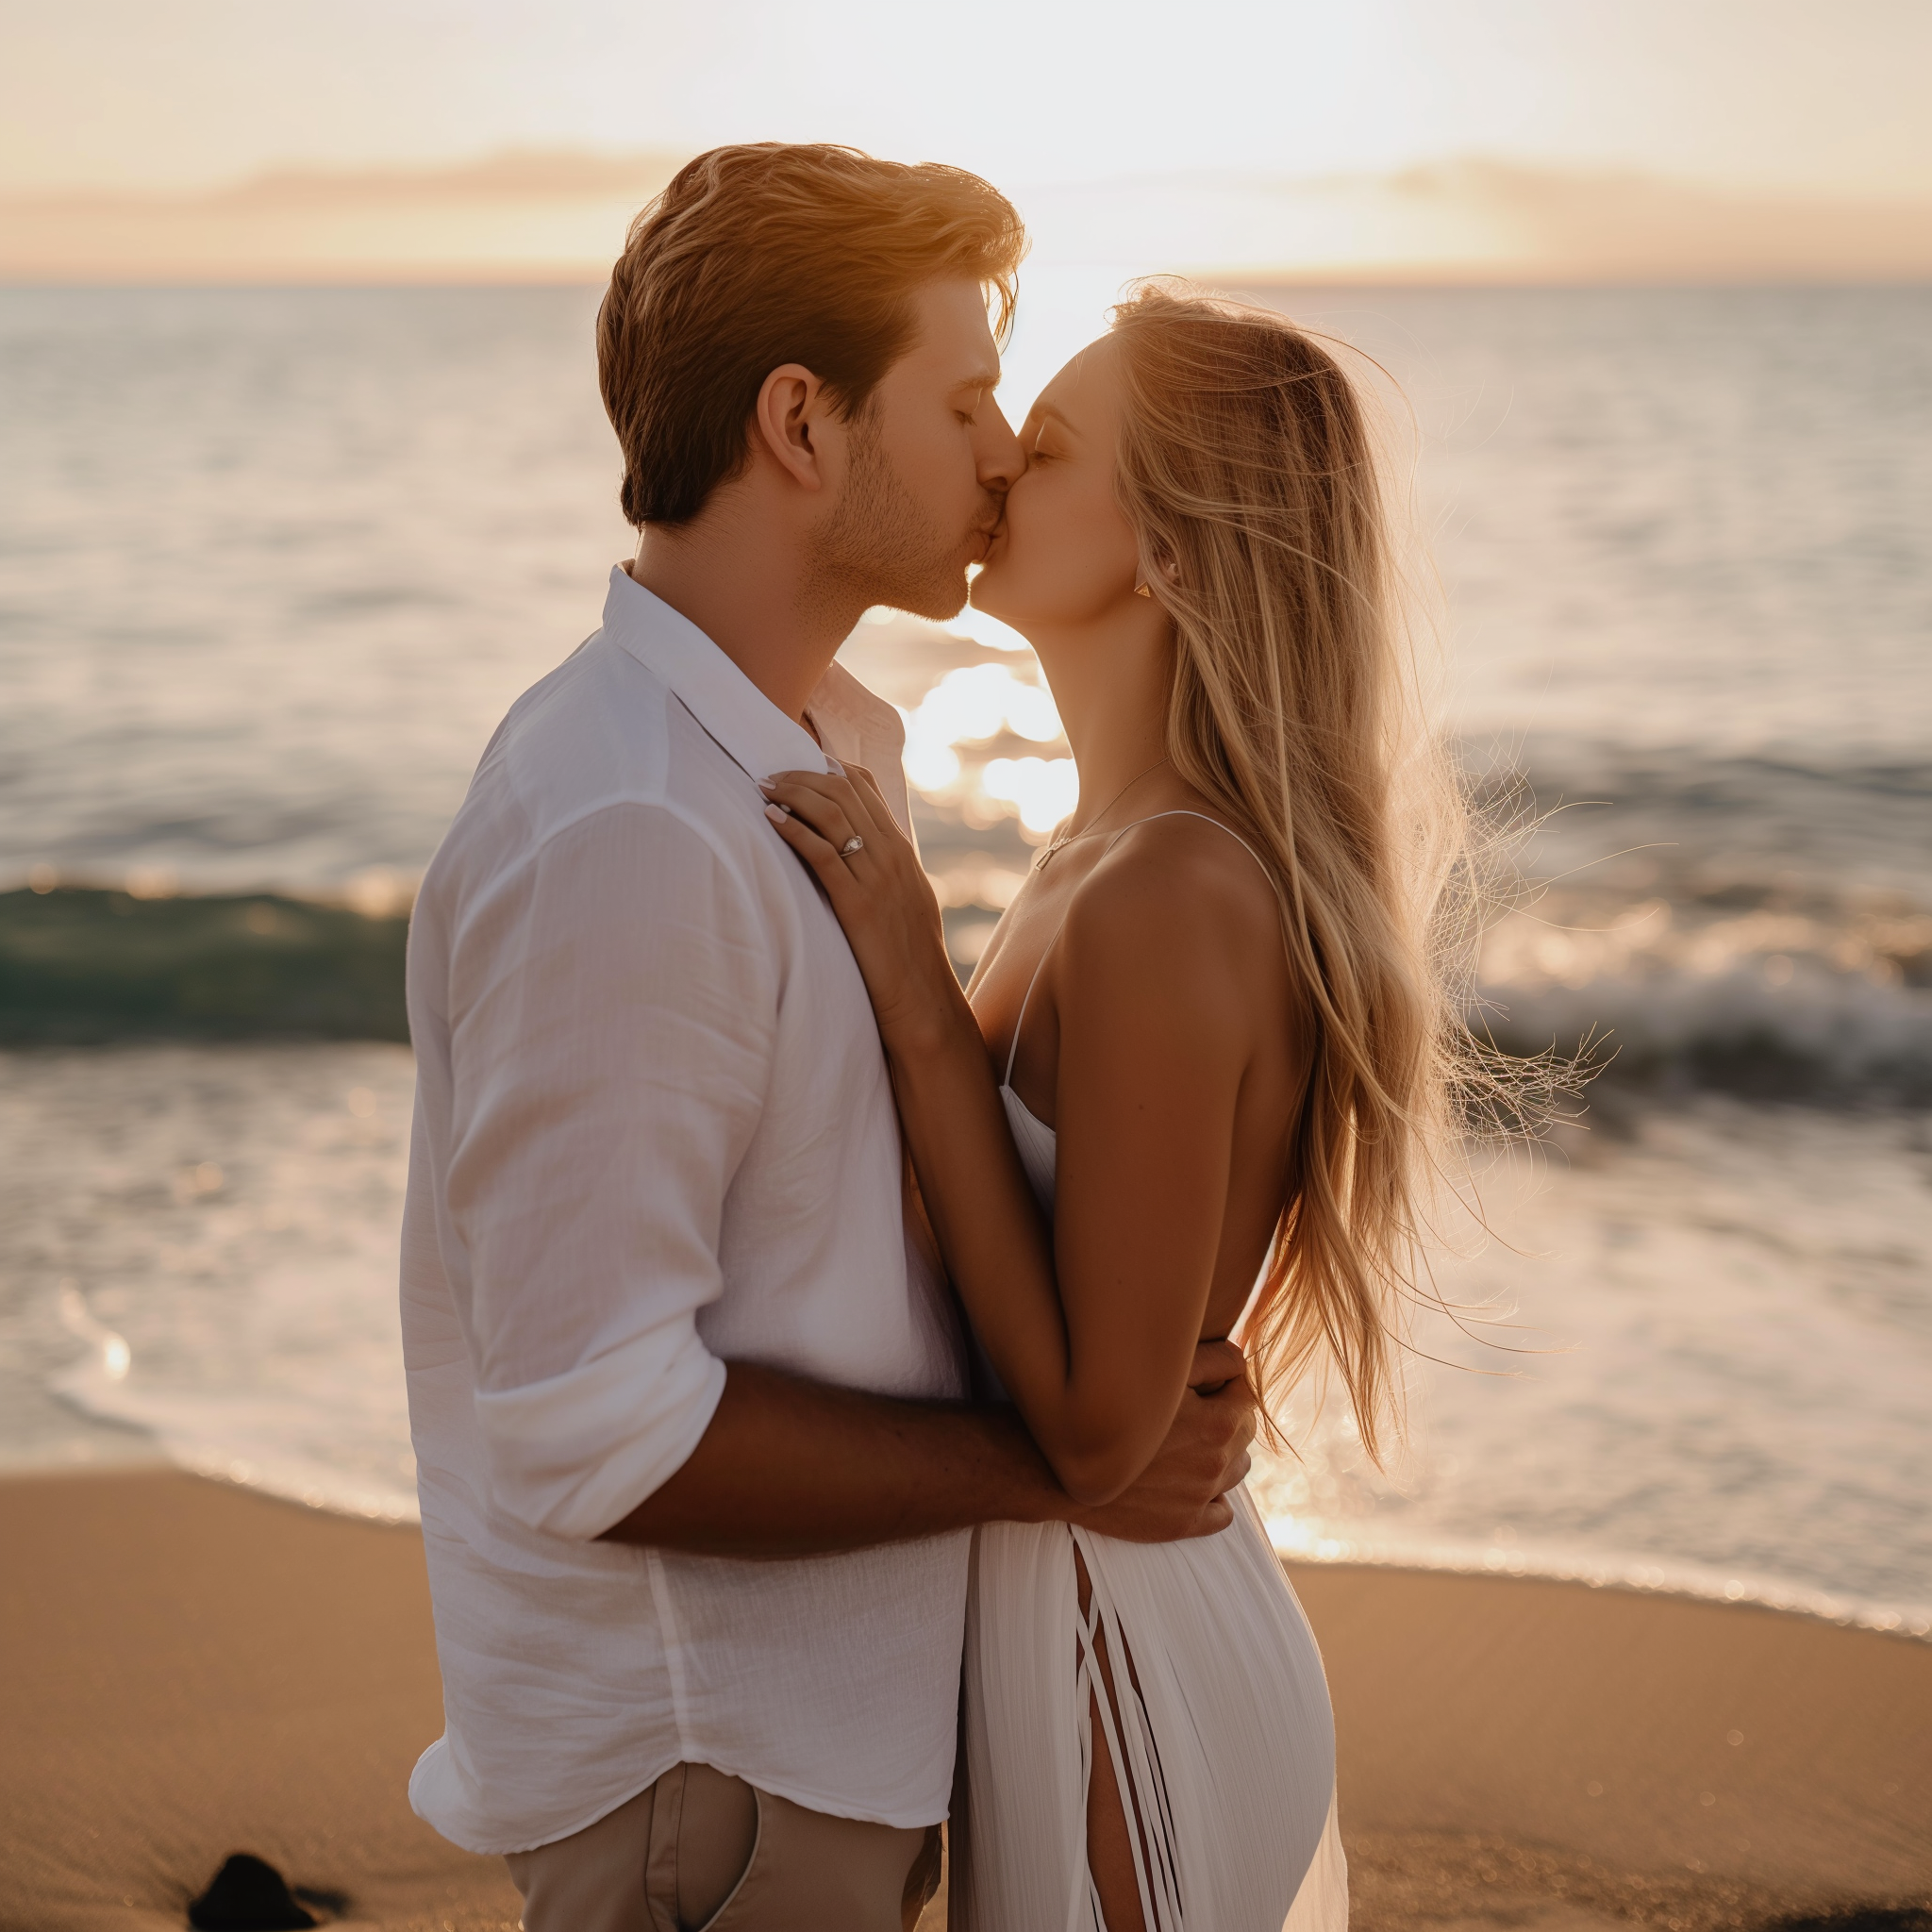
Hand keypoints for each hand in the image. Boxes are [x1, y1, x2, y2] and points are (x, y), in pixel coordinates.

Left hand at [763, 765, 970, 1054]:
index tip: (800, 766)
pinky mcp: (858, 903)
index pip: (866, 789)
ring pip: (833, 813)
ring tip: (764, 788)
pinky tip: (771, 819)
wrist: (924, 1000)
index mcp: (902, 852)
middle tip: (770, 774)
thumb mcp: (906, 903)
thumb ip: (887, 874)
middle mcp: (892, 855)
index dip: (830, 769)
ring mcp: (877, 877)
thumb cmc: (909, 959)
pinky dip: (794, 830)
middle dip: (803, 775)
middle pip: (846, 792)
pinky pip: (823, 852)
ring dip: (794, 794)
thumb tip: (860, 857)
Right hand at [1069, 1339, 1255, 1542]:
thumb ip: (1213, 1360)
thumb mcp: (1161, 1372)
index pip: (1246, 1395)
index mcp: (1219, 1424)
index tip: (1199, 1383)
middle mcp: (1217, 1464)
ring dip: (1220, 1454)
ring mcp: (1201, 1497)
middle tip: (1188, 1409)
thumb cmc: (1108, 1408)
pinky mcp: (1184, 1524)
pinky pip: (1222, 1513)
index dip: (1224, 1384)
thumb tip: (1240, 1363)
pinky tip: (1186, 1480)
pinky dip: (1213, 1496)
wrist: (1059, 1469)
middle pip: (1243, 1433)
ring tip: (1183, 1443)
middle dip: (1224, 1417)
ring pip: (1236, 1470)